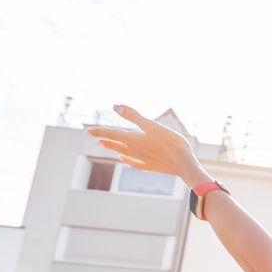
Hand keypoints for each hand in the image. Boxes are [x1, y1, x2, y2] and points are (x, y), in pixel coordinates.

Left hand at [87, 105, 208, 185]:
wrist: (183, 164)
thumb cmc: (170, 143)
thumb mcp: (151, 125)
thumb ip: (133, 116)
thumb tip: (115, 106)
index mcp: (133, 139)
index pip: (112, 133)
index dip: (99, 131)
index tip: (88, 131)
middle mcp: (134, 149)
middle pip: (114, 142)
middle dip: (103, 138)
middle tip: (92, 135)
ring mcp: (141, 159)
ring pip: (122, 151)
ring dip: (112, 147)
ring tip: (103, 145)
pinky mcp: (149, 166)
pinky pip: (133, 162)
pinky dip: (125, 159)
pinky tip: (122, 158)